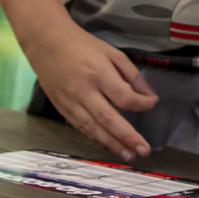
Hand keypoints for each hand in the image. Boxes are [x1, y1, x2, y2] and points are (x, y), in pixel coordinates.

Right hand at [28, 22, 159, 160]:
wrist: (45, 42)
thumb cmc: (83, 45)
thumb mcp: (112, 53)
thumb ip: (131, 74)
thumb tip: (147, 96)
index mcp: (99, 73)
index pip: (124, 97)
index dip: (142, 104)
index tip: (152, 103)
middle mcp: (83, 91)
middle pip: (109, 119)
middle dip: (128, 137)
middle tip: (144, 151)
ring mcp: (70, 101)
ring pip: (93, 128)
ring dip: (112, 144)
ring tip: (128, 155)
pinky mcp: (61, 107)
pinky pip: (80, 126)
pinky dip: (95, 137)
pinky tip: (108, 144)